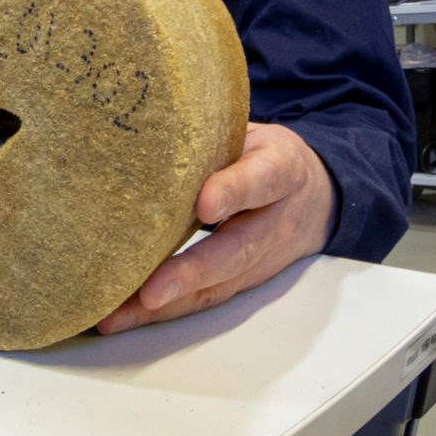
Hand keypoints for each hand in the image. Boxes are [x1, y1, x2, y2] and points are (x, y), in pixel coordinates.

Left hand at [99, 121, 335, 334]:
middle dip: (192, 272)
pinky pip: (203, 298)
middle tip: (151, 291)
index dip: (234, 191)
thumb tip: (151, 118)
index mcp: (281, 170)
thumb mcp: (251, 132)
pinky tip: (121, 317)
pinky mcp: (241, 281)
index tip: (205, 203)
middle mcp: (273, 222)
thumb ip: (211, 133)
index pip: (262, 180)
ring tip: (118, 315)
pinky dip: (162, 312)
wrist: (317, 196)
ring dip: (166, 304)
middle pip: (237, 250)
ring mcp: (259, 259)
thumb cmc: (264, 155)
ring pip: (216, 286)